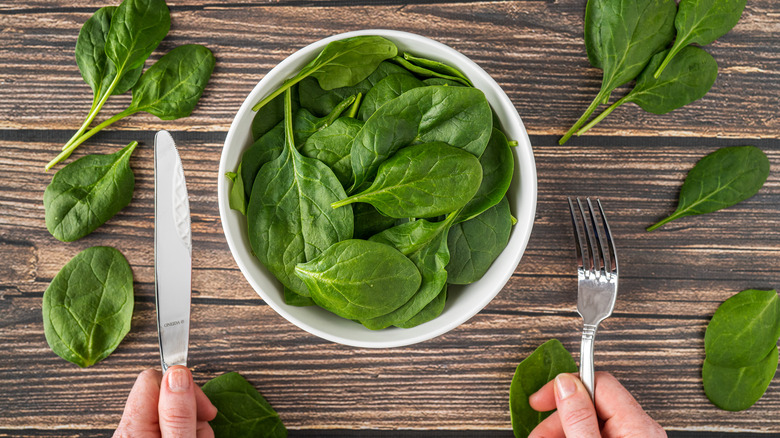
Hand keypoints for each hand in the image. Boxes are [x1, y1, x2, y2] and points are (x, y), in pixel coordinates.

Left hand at [114, 366, 217, 437]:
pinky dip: (186, 432)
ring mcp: (139, 436)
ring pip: (172, 412)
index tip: (202, 406)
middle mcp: (131, 430)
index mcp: (133, 427)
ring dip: (193, 423)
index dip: (184, 386)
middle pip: (166, 395)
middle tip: (200, 430)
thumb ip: (178, 412)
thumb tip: (178, 373)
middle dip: (191, 408)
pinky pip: (170, 427)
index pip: (153, 378)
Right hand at [528, 371, 665, 437]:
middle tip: (537, 433)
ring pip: (591, 423)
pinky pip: (596, 435)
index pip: (599, 382)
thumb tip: (566, 383)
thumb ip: (579, 418)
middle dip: (558, 416)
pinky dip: (573, 436)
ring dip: (561, 429)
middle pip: (592, 405)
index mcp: (637, 427)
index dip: (566, 386)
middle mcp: (640, 432)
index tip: (540, 399)